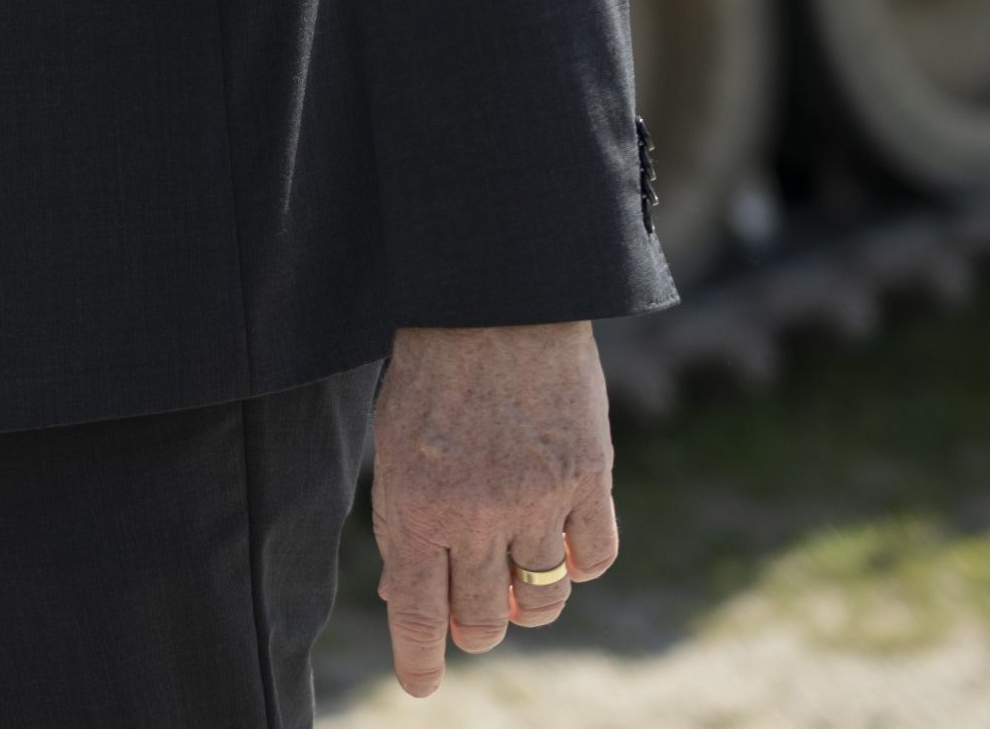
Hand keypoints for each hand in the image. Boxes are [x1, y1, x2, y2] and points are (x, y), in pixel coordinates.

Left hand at [371, 321, 617, 696]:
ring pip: (542, 598)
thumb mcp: (394, 449)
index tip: (421, 687)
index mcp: (415, 504)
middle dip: (477, 628)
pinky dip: (580, 564)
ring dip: (530, 603)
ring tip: (519, 581)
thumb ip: (404, 523)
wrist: (490, 302)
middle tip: (477, 615)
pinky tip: (564, 546)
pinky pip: (595, 559)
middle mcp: (475, 513)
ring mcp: (536, 498)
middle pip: (483, 617)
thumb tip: (405, 598)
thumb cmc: (432, 376)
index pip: (418, 611)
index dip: (421, 659)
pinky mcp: (588, 479)